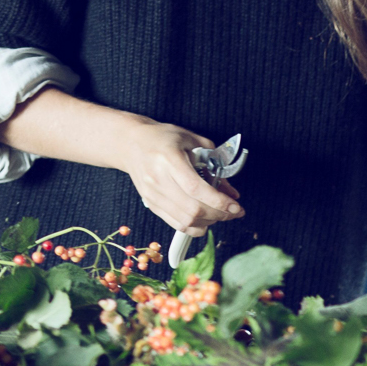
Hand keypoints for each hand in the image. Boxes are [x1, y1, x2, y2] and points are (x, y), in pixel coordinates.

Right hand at [115, 118, 244, 237]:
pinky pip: (175, 223)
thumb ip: (214, 164)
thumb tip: (231, 192)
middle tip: (234, 212)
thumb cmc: (161, 138)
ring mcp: (153, 194)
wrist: (130, 143)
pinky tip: (205, 220)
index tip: (236, 206)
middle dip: (219, 215)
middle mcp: (158, 179)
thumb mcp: (192, 141)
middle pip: (192, 209)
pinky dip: (194, 227)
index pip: (196, 189)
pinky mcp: (151, 203)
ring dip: (208, 222)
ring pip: (185, 220)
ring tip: (220, 214)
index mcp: (169, 159)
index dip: (219, 202)